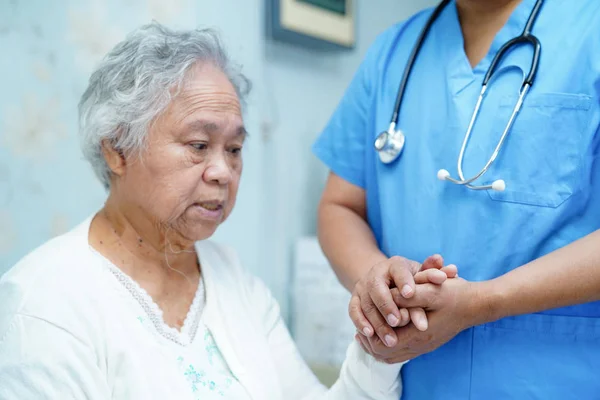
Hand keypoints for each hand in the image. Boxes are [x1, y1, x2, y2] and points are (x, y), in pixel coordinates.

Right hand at [349, 255, 457, 346]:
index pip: (398, 271)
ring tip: (391, 338)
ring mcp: (363, 286)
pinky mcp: (354, 298)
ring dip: (377, 321)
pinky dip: (360, 322)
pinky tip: (370, 335)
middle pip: (377, 288)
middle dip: (387, 305)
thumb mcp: (421, 274)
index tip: (411, 294)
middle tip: (398, 321)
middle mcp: (375, 273)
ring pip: (366, 303)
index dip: (404, 282)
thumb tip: (453, 270)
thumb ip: (435, 274)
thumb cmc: (410, 280)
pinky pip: (354, 310)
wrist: (384, 278)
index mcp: (394, 265)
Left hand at [355, 277, 480, 363]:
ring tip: (367, 334)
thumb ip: (407, 294)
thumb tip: (387, 296)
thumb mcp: (430, 289)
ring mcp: (426, 346)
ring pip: (394, 356)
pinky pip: (404, 353)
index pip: (385, 345)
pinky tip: (386, 334)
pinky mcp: (429, 343)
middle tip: (360, 331)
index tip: (362, 324)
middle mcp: (421, 345)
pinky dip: (391, 346)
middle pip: (386, 355)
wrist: (477, 303)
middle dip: (371, 344)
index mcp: (419, 334)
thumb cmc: (455, 294)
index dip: (370, 336)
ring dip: (379, 346)